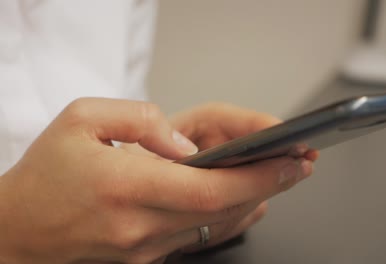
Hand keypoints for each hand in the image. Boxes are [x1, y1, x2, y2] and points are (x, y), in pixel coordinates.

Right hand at [0, 99, 313, 263]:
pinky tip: (249, 201)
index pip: (211, 187)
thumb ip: (142, 121)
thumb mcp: (82, 120)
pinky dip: (229, 218)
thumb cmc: (46, 174)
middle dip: (271, 185)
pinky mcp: (146, 258)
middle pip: (224, 209)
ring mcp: (146, 248)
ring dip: (254, 199)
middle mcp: (141, 225)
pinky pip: (199, 237)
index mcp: (127, 186)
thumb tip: (186, 144)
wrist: (17, 230)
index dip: (260, 175)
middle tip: (299, 164)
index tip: (291, 160)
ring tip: (280, 176)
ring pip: (216, 225)